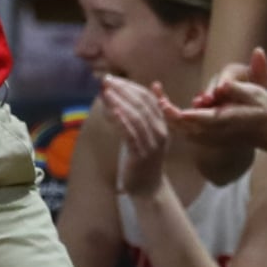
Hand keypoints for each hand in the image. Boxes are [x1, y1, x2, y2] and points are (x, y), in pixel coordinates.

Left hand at [102, 75, 169, 196]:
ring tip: (104, 91)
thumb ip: (151, 110)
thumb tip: (156, 84)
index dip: (130, 86)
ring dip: (119, 102)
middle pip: (142, 104)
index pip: (148, 98)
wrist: (149, 187)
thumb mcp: (150, 131)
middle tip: (105, 80)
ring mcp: (152, 143)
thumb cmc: (146, 157)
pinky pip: (131, 134)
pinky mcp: (141, 155)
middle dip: (122, 90)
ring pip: (136, 117)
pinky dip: (122, 121)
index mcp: (162, 123)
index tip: (113, 78)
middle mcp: (160, 131)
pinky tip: (112, 111)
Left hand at [161, 47, 266, 146]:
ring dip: (168, 115)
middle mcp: (214, 133)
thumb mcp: (256, 93)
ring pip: (182, 131)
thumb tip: (222, 86)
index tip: (167, 104)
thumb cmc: (264, 109)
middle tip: (158, 95)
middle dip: (169, 112)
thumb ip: (237, 89)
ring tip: (158, 96)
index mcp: (225, 120)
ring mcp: (209, 139)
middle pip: (184, 126)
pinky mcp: (207, 140)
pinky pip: (184, 132)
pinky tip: (166, 107)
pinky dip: (174, 121)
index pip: (200, 119)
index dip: (184, 114)